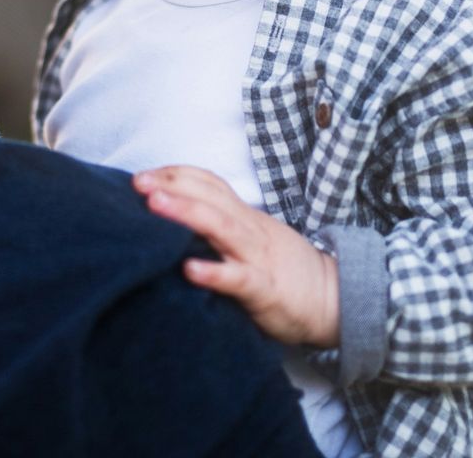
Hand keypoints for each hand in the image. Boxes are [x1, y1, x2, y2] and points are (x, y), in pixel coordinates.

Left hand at [135, 165, 339, 348]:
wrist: (335, 299)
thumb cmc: (283, 270)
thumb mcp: (252, 238)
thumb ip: (221, 226)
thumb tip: (172, 217)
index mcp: (244, 216)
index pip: (209, 183)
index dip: (176, 174)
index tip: (142, 176)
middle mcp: (249, 229)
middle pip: (209, 197)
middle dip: (171, 185)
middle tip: (137, 183)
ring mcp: (258, 258)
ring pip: (222, 227)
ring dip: (187, 213)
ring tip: (154, 206)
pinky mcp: (267, 290)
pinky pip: (240, 278)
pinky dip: (215, 272)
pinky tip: (189, 270)